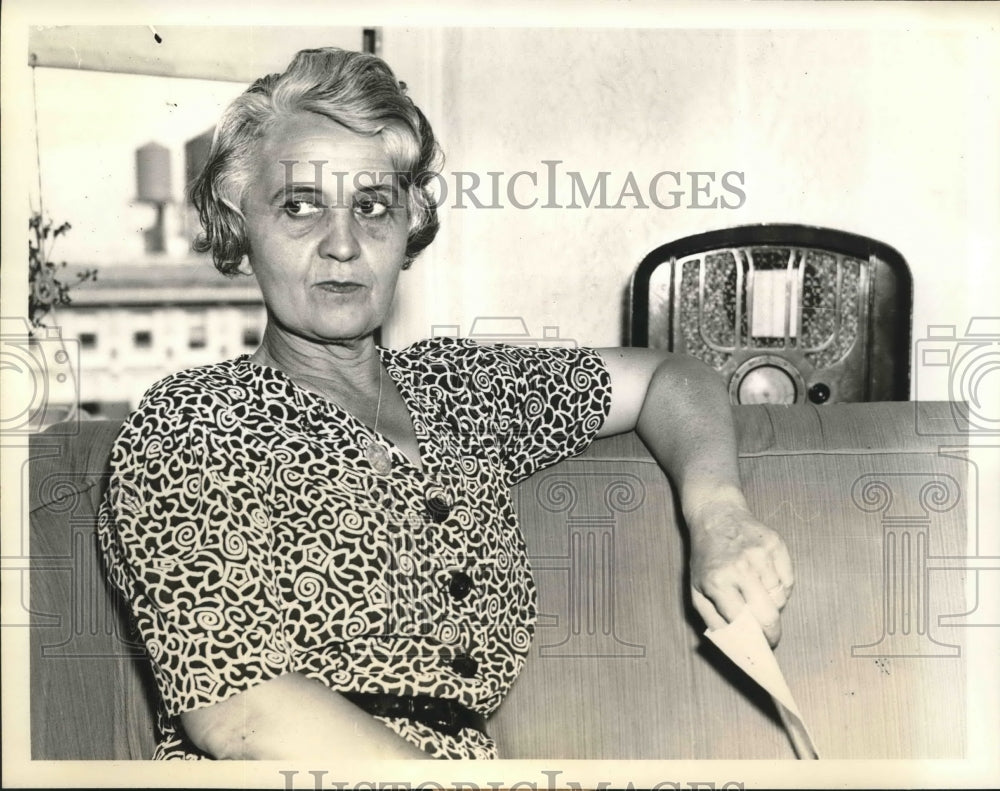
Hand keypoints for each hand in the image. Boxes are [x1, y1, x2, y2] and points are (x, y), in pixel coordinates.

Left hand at [687, 501, 793, 646]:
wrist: (716, 515)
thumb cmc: (706, 557)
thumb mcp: (696, 588)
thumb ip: (712, 619)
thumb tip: (735, 644)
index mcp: (718, 581)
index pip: (743, 621)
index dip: (756, 640)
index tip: (763, 648)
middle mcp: (741, 568)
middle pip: (768, 614)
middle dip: (772, 632)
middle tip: (771, 637)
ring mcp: (761, 555)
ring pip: (780, 597)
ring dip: (773, 604)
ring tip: (759, 595)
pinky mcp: (776, 545)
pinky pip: (789, 580)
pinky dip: (782, 588)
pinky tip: (767, 581)